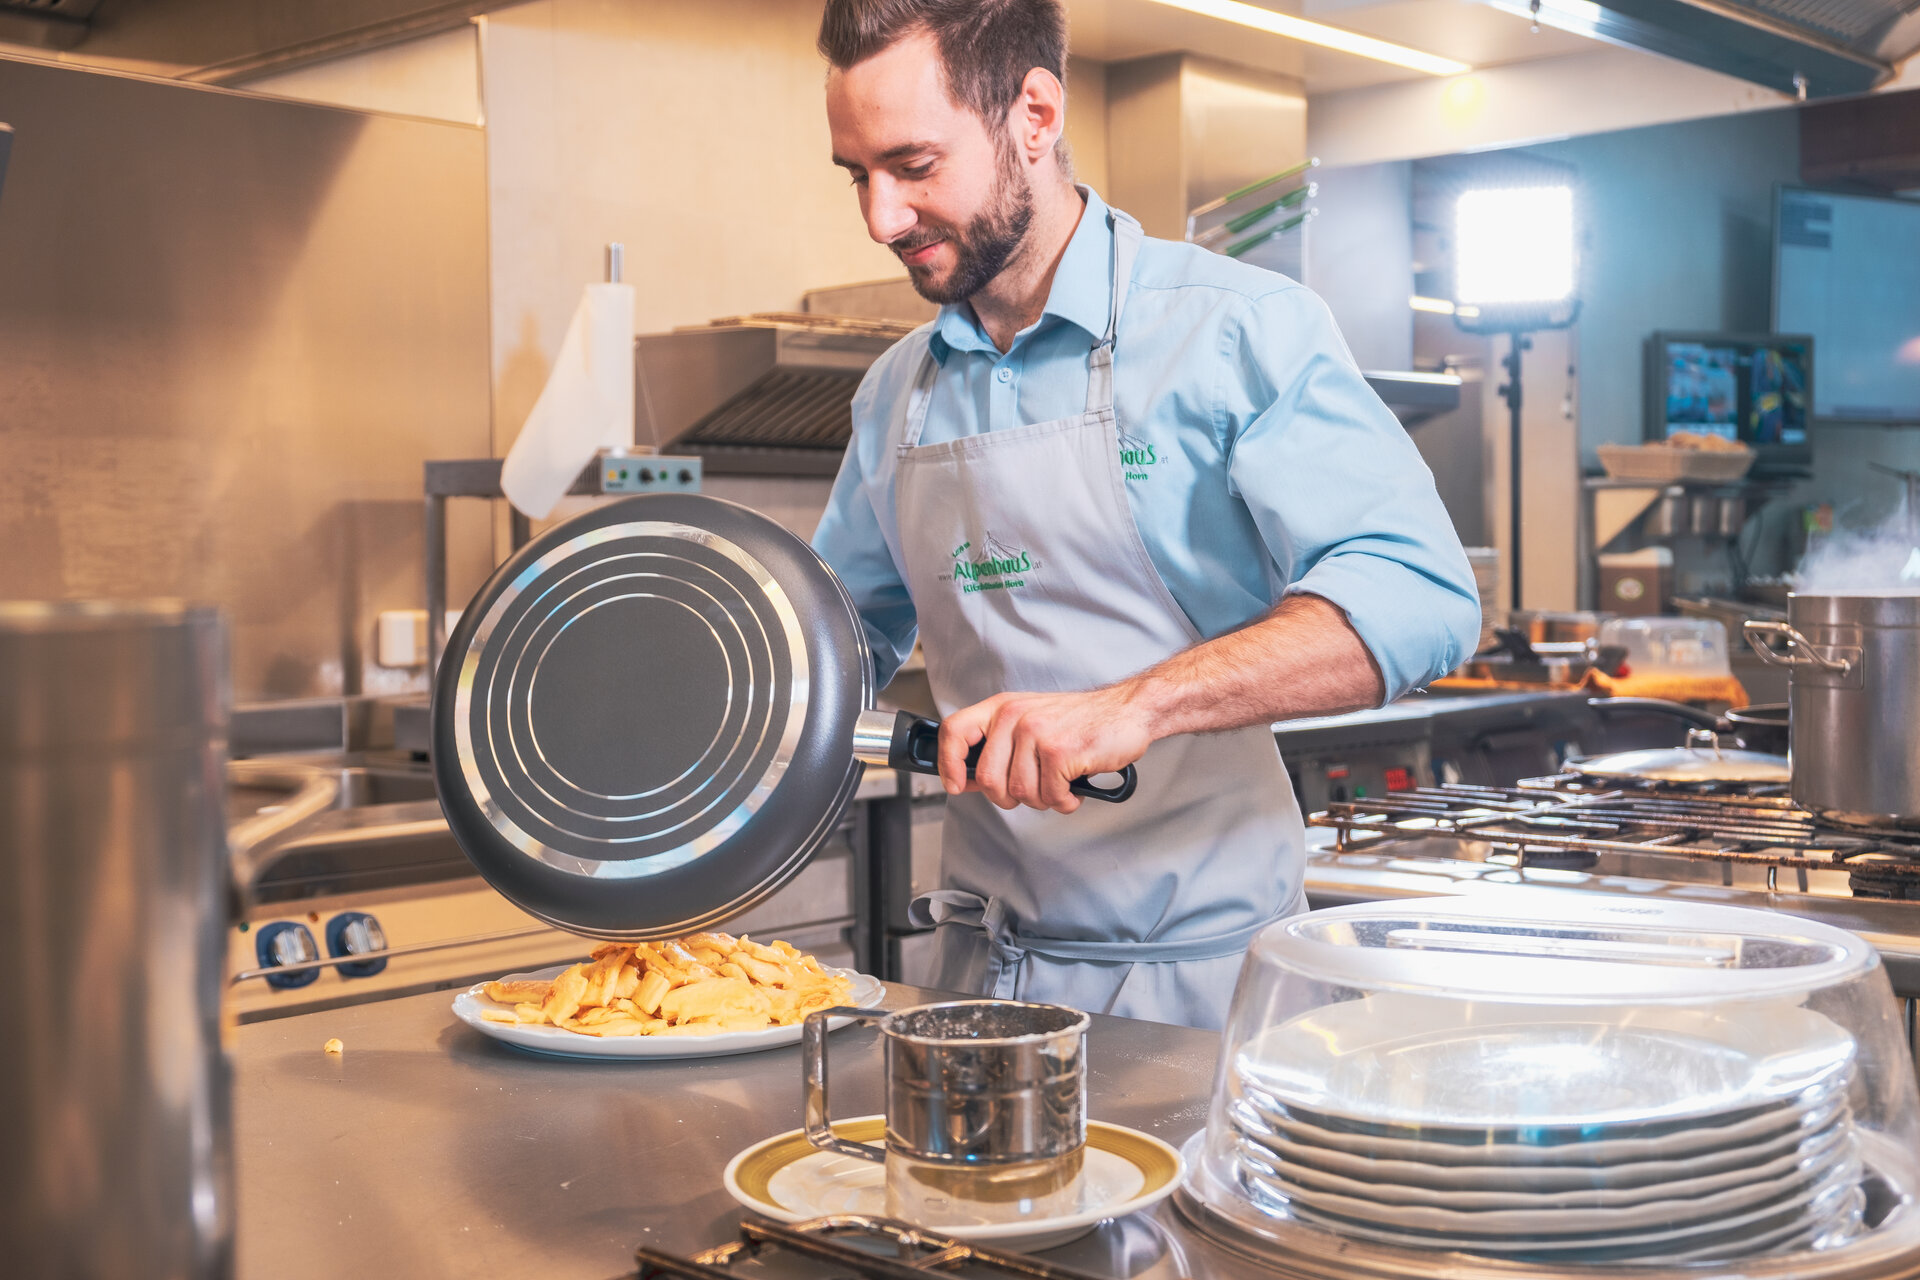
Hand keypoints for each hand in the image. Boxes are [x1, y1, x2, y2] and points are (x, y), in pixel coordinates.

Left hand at [937, 687, 1151, 813]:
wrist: (1128, 711)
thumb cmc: (1081, 721)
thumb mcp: (1031, 721)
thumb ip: (999, 747)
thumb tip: (967, 779)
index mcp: (1002, 708)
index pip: (954, 732)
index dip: (948, 764)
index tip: (957, 785)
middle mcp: (1014, 717)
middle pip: (988, 780)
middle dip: (1011, 797)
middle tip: (1035, 789)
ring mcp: (1036, 733)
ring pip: (1020, 794)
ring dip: (1045, 799)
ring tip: (1061, 782)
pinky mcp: (1059, 752)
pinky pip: (1050, 797)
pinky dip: (1065, 800)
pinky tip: (1075, 784)